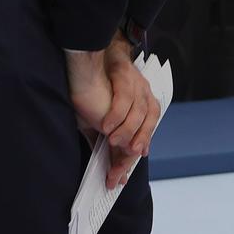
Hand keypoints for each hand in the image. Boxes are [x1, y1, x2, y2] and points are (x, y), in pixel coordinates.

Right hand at [65, 33, 162, 188]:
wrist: (87, 56)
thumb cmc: (91, 88)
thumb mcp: (98, 117)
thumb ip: (105, 136)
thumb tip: (109, 159)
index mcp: (141, 105)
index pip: (143, 134)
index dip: (133, 156)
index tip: (119, 177)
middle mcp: (143, 95)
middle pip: (146, 127)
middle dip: (131, 151)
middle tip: (117, 171)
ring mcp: (137, 85)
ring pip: (139, 115)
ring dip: (125, 133)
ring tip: (112, 144)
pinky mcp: (125, 76)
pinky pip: (126, 99)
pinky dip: (118, 116)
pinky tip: (106, 128)